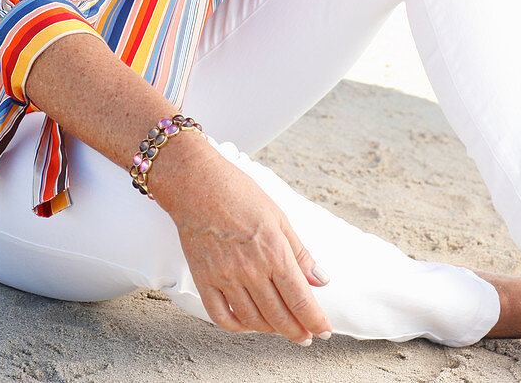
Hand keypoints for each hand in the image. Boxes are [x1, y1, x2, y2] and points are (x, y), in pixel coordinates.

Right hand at [161, 143, 332, 343]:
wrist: (197, 183)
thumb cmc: (239, 193)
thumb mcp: (278, 216)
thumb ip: (300, 252)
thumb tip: (320, 279)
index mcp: (274, 252)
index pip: (300, 299)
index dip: (315, 321)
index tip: (323, 331)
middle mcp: (251, 270)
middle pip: (279, 315)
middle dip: (296, 331)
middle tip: (305, 335)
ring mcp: (226, 277)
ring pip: (252, 320)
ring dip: (270, 330)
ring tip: (280, 328)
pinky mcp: (203, 280)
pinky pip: (221, 317)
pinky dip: (237, 327)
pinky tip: (247, 323)